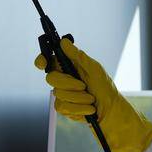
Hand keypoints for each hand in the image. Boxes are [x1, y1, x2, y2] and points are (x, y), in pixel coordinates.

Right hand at [34, 38, 151, 151]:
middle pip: (51, 78)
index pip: (48, 60)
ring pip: (59, 94)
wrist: (109, 109)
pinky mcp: (63, 107)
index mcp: (67, 66)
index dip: (41, 60)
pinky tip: (89, 108)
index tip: (43, 64)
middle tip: (83, 85)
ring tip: (91, 98)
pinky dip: (79, 108)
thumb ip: (79, 56)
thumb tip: (64, 42)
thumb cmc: (104, 87)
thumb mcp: (94, 69)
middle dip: (68, 83)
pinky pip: (63, 106)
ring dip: (79, 97)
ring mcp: (61, 94)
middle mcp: (62, 79)